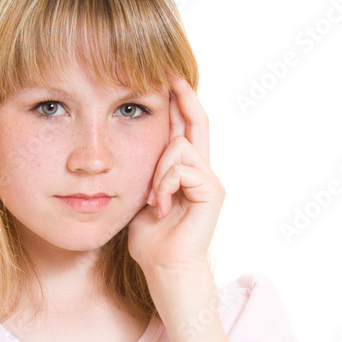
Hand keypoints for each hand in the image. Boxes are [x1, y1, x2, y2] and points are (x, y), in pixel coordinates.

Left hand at [127, 74, 224, 276]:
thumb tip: (129, 151)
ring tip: (151, 200)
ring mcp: (210, 180)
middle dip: (183, 96)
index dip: (178, 103)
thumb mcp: (141, 198)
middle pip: (197, 122)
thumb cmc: (150, 241)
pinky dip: (163, 185)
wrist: (165, 268)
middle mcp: (203, 172)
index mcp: (186, 172)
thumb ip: (145, 175)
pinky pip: (182, 167)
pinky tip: (159, 207)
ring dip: (157, 171)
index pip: (185, 128)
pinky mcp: (213, 191)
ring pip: (179, 146)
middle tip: (170, 73)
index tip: (165, 79)